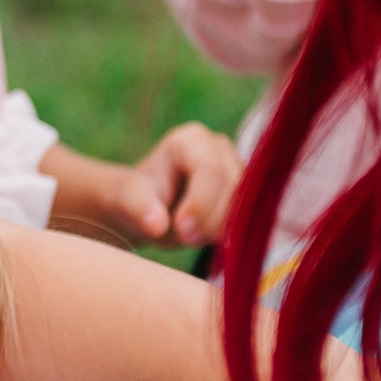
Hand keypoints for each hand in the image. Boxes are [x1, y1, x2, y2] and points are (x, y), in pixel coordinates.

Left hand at [116, 122, 242, 247]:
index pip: (209, 169)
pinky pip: (251, 217)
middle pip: (232, 186)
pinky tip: (210, 240)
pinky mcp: (247, 192)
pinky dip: (232, 233)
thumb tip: (156, 225)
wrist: (152, 207)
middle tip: (185, 239)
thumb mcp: (129, 200)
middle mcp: (220, 149)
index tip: (182, 229)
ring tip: (191, 238)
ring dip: (221, 228)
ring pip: (246, 204)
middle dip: (211, 220)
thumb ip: (141, 209)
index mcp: (191, 140)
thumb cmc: (140, 198)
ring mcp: (237, 169)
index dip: (201, 202)